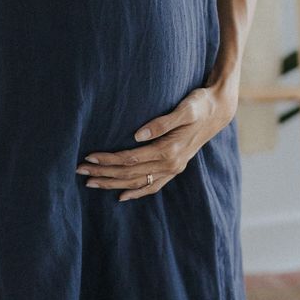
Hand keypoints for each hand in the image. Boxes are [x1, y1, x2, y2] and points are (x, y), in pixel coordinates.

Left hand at [77, 78, 239, 200]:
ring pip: (137, 182)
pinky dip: (135, 192)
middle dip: (103, 173)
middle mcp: (171, 164)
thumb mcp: (185, 108)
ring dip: (112, 183)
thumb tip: (138, 134)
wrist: (219, 110)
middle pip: (129, 173)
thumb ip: (162, 122)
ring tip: (90, 183)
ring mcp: (173, 169)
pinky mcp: (174, 169)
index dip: (108, 159)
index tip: (88, 156)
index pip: (130, 159)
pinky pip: (152, 186)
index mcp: (169, 151)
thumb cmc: (200, 103)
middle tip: (80, 170)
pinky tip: (121, 196)